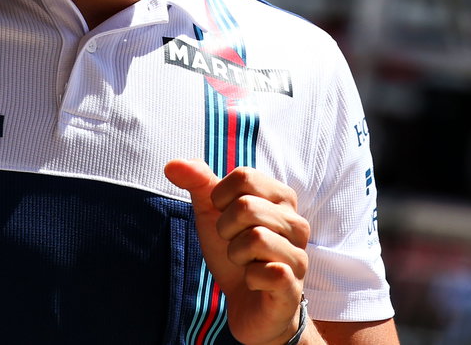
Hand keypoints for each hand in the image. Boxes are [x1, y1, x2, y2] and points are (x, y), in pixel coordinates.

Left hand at [165, 159, 310, 344]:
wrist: (247, 305)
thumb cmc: (235, 254)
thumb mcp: (213, 216)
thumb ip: (199, 185)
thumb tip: (172, 164)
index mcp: (281, 198)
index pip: (245, 176)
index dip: (221, 199)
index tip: (226, 218)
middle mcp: (297, 222)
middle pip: (246, 206)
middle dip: (225, 230)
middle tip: (235, 245)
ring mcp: (298, 254)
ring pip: (254, 238)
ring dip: (235, 255)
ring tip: (245, 263)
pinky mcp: (293, 285)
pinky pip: (264, 272)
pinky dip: (248, 279)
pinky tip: (255, 282)